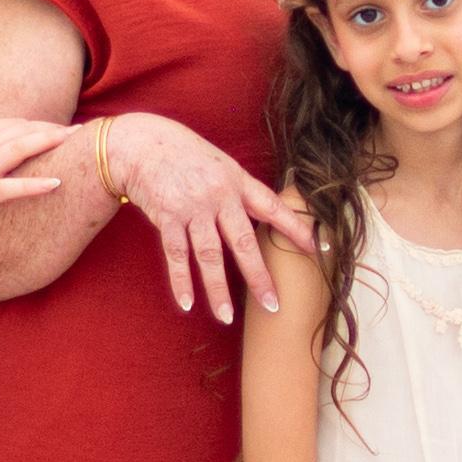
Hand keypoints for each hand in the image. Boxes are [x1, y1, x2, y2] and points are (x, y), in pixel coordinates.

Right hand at [0, 113, 72, 243]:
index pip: (8, 124)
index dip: (35, 124)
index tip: (56, 126)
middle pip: (19, 134)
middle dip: (50, 130)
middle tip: (77, 131)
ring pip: (18, 151)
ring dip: (48, 144)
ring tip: (73, 141)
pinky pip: (12, 189)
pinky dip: (35, 185)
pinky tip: (57, 182)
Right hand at [102, 111, 312, 318]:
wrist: (144, 144)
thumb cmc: (187, 156)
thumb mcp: (222, 166)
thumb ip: (241, 193)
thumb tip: (265, 220)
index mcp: (238, 182)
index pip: (274, 208)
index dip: (296, 229)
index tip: (318, 250)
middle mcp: (219, 196)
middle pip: (243, 242)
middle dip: (259, 276)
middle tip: (272, 305)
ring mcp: (192, 207)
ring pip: (209, 255)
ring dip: (217, 289)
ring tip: (225, 317)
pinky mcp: (167, 216)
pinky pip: (176, 255)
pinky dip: (181, 280)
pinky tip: (187, 303)